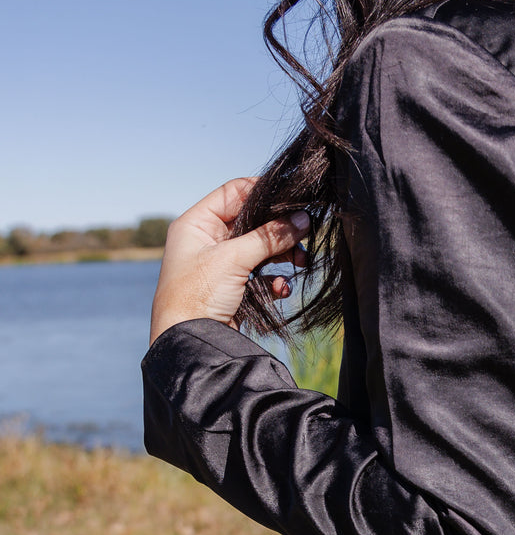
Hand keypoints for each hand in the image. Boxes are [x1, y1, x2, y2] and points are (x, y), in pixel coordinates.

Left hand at [149, 179, 308, 345]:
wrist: (188, 342)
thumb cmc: (196, 296)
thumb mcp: (234, 259)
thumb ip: (270, 236)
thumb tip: (303, 218)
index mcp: (197, 224)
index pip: (234, 193)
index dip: (264, 192)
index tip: (292, 198)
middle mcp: (207, 240)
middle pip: (252, 222)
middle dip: (280, 230)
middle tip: (305, 234)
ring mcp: (220, 264)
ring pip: (260, 249)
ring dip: (283, 255)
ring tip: (302, 262)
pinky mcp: (233, 287)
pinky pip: (260, 274)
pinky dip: (274, 279)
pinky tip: (280, 289)